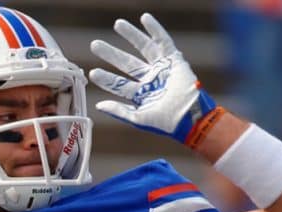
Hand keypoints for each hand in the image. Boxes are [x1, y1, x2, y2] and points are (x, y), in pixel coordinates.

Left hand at [88, 13, 216, 143]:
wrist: (189, 117)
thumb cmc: (166, 122)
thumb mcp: (138, 119)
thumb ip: (119, 111)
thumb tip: (99, 106)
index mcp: (140, 94)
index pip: (118, 83)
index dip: (106, 78)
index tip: (92, 73)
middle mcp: (149, 79)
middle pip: (126, 63)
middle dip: (111, 53)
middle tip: (95, 45)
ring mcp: (161, 68)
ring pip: (143, 48)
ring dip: (131, 36)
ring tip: (117, 24)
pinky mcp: (174, 60)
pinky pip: (163, 42)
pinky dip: (155, 29)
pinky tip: (145, 18)